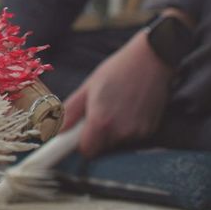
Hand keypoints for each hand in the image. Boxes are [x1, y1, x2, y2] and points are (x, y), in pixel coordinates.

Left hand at [61, 30, 173, 158]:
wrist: (152, 59)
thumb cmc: (117, 69)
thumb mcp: (89, 87)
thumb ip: (71, 111)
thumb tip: (58, 129)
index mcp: (101, 121)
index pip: (87, 150)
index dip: (80, 144)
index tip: (77, 138)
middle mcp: (120, 131)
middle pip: (102, 147)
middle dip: (97, 135)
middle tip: (99, 111)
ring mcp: (137, 132)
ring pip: (117, 141)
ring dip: (114, 130)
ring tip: (117, 105)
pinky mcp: (150, 130)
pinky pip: (132, 136)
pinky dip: (129, 126)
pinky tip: (130, 107)